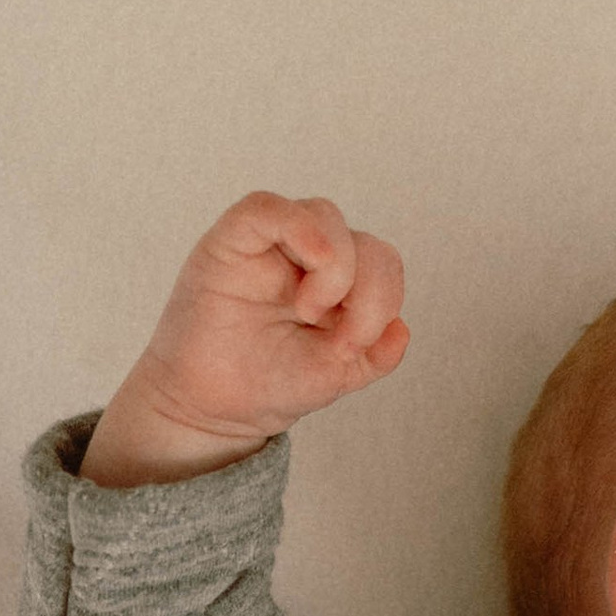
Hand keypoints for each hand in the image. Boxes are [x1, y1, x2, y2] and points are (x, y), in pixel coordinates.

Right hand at [80, 191, 408, 487]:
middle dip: (369, 294)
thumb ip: (376, 355)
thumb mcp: (336, 376)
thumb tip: (402, 329)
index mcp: (341, 283)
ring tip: (308, 313)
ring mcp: (271, 244)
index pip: (383, 264)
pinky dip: (301, 227)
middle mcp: (309, 256)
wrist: (213, 406)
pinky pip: (268, 208)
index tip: (352, 348)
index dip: (383, 301)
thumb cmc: (269, 383)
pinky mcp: (233, 240)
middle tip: (339, 341)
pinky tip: (312, 259)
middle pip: (364, 240)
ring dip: (336, 268)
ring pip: (325, 215)